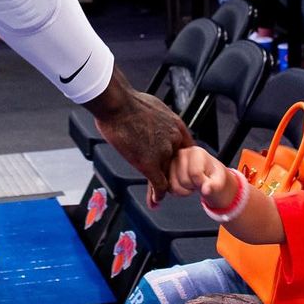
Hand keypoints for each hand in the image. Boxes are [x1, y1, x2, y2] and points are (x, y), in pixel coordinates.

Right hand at [87, 70, 193, 205]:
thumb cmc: (128, 102)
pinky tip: (155, 201)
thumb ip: (158, 120)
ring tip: (158, 197)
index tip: (176, 169)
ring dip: (163, 188)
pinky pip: (159, 185)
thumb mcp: (154, 107)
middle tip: (170, 186)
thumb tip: (152, 122)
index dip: (180, 161)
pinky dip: (157, 195)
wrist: (117, 104)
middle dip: (173, 177)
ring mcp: (163, 153)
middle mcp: (174, 141)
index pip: (186, 150)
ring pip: (167, 177)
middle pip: (177, 166)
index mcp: (177, 126)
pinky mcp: (149, 164)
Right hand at [168, 146, 235, 202]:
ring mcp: (170, 161)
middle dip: (193, 186)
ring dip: (185, 190)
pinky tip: (184, 185)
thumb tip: (206, 190)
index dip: (201, 182)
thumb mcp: (218, 181)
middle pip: (184, 180)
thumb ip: (213, 185)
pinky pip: (168, 188)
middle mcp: (181, 153)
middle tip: (198, 181)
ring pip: (174, 186)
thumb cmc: (213, 176)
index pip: (195, 174)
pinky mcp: (164, 170)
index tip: (205, 179)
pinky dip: (177, 191)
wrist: (206, 175)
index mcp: (196, 151)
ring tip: (191, 182)